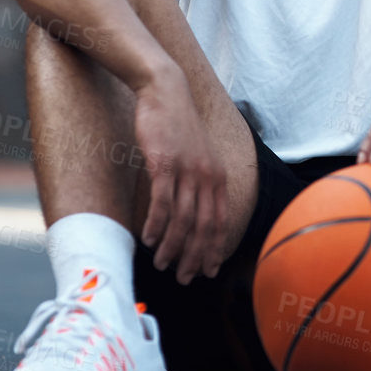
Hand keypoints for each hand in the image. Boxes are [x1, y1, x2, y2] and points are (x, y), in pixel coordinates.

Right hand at [132, 63, 227, 284]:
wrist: (166, 92)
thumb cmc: (179, 125)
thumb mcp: (199, 155)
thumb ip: (200, 181)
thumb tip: (194, 209)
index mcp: (218, 176)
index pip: (221, 221)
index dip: (215, 249)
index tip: (208, 270)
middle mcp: (207, 176)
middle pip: (203, 226)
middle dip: (195, 256)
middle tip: (185, 278)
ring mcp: (187, 170)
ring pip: (183, 220)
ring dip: (173, 247)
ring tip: (163, 264)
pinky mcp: (164, 164)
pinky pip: (162, 203)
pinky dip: (157, 225)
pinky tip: (149, 240)